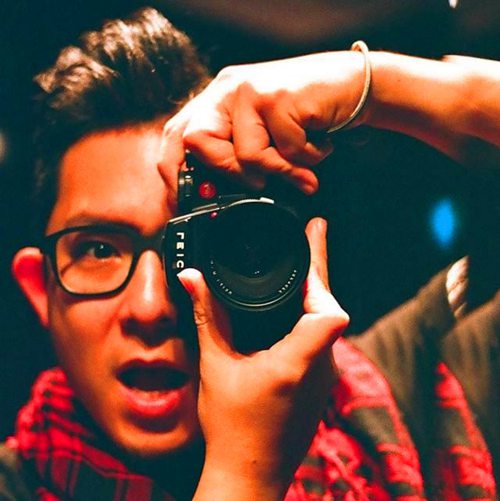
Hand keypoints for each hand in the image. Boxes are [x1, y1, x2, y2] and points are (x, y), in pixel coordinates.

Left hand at [160, 51, 365, 193]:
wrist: (352, 85)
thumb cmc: (305, 114)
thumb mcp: (264, 135)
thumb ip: (238, 154)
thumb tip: (217, 196)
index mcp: (217, 100)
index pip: (175, 135)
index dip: (173, 174)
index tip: (184, 205)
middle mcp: (228, 90)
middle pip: (196, 142)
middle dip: (229, 173)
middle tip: (259, 183)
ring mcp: (252, 90)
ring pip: (246, 155)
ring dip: (279, 170)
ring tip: (302, 164)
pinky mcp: (279, 97)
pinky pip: (285, 151)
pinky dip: (307, 159)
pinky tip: (318, 145)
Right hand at [179, 217, 348, 499]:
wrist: (249, 476)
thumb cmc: (231, 429)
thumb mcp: (214, 366)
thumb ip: (206, 317)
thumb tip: (192, 279)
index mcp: (296, 361)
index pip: (331, 311)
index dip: (322, 272)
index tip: (315, 237)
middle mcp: (320, 369)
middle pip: (331, 307)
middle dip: (318, 272)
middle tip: (310, 237)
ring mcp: (323, 380)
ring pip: (329, 325)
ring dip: (316, 295)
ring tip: (303, 266)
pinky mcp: (319, 388)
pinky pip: (323, 341)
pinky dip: (311, 318)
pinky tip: (296, 310)